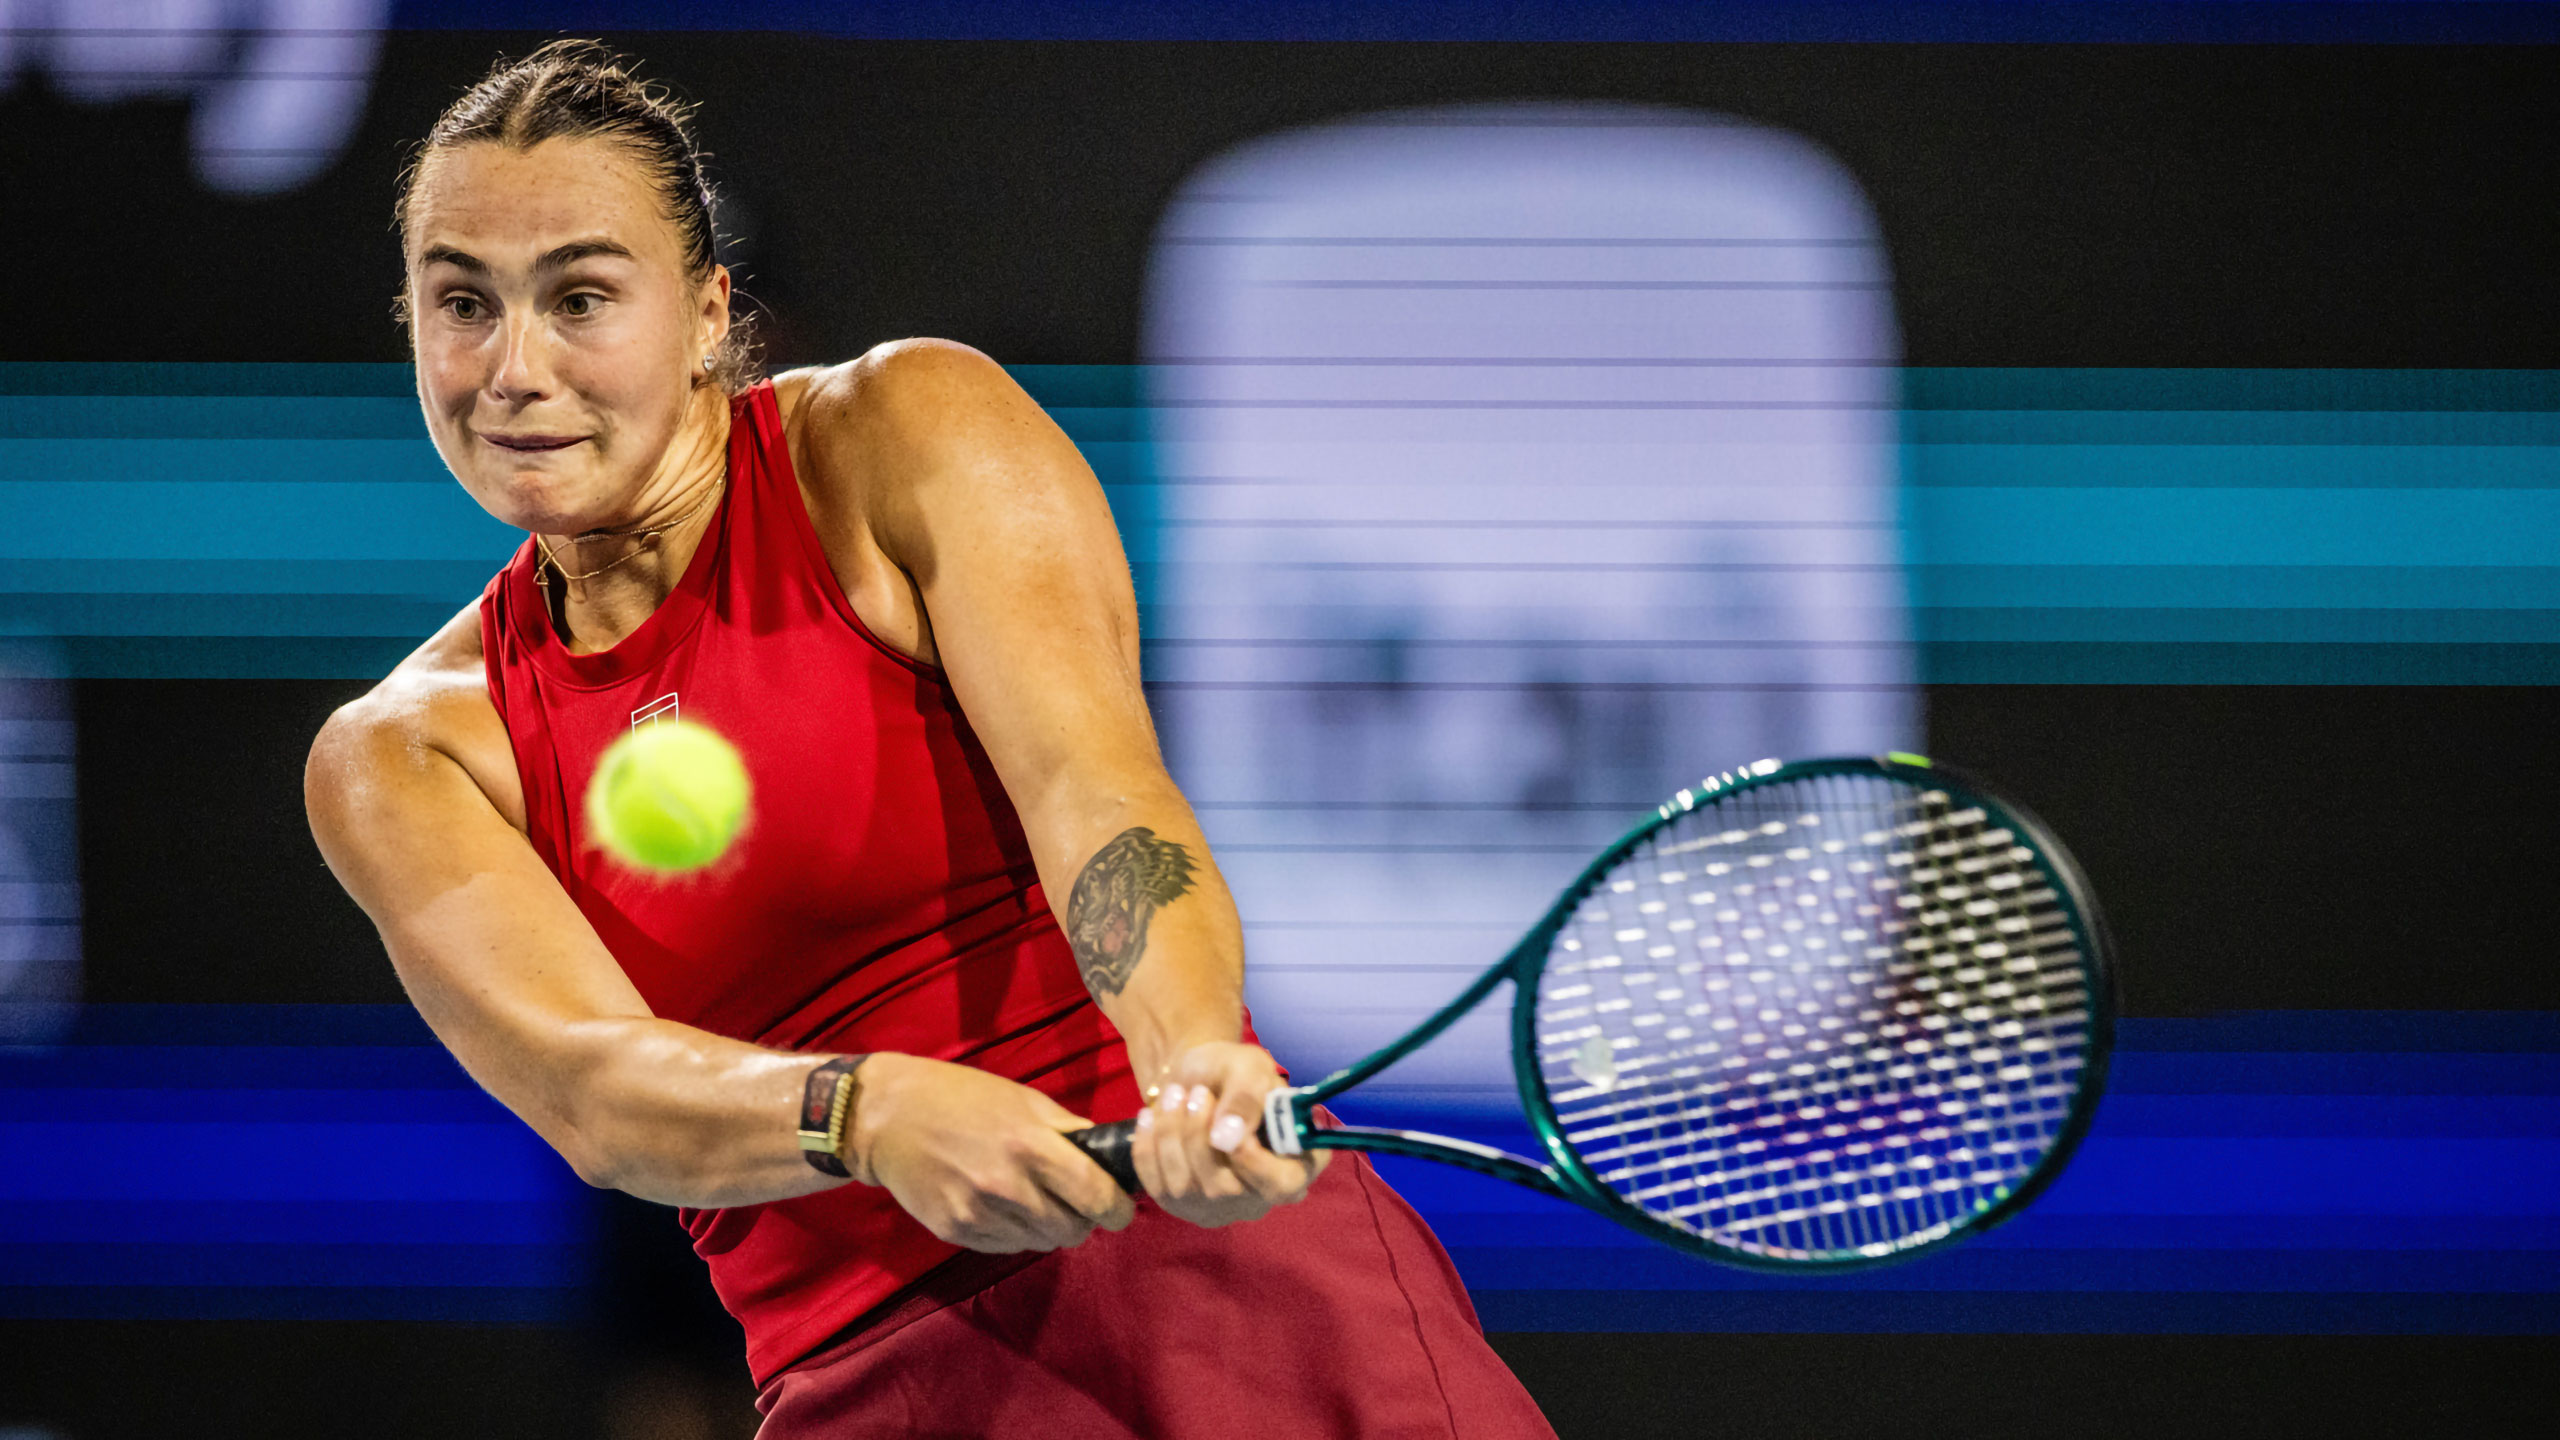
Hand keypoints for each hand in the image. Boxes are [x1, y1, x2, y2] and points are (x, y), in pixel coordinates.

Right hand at [849, 1053, 1135, 1252]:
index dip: (1117, 1209)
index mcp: (1030, 1145)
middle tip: (1074, 1203)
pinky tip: (1003, 1206)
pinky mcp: (955, 1231)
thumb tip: (1110, 1157)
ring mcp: (978, 1213)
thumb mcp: (1022, 1100)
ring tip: (1034, 1199)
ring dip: (1048, 1227)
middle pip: (1071, 1230)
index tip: (1121, 1210)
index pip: (1094, 1194)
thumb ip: (1067, 1131)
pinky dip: (1016, 1233)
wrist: (887, 1117)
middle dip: (1082, 1220)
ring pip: (1040, 1243)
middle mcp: (1006, 1185)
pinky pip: (1007, 1247)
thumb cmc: (960, 1098)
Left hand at [1130, 1040, 1326, 1226]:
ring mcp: (1220, 1206)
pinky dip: (1148, 1145)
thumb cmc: (1233, 1072)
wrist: (1197, 1078)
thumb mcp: (1248, 1068)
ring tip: (1175, 1095)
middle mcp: (1261, 1195)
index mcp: (1296, 1162)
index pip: (1282, 1184)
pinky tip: (1152, 1116)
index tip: (1225, 1126)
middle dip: (1198, 1136)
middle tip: (1196, 1093)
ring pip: (1186, 1187)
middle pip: (1225, 1189)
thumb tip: (1228, 1137)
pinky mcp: (1183, 1206)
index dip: (1253, 1162)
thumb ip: (1246, 1097)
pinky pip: (1156, 1185)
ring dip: (1171, 1134)